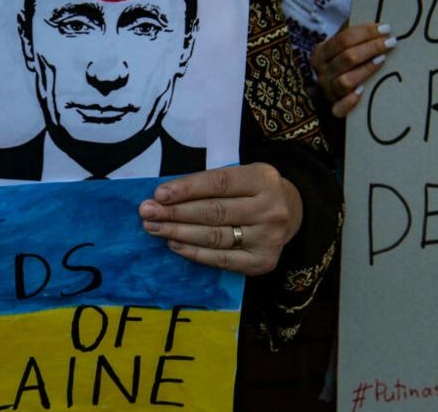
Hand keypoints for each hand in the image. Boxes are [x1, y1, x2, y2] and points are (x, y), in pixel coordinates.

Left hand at [139, 164, 302, 275]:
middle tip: (147, 213)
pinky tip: (174, 244)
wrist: (291, 213)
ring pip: (215, 237)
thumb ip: (209, 183)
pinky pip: (221, 260)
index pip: (219, 183)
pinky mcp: (263, 262)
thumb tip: (163, 197)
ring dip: (179, 232)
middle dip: (175, 212)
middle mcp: (271, 209)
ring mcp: (269, 238)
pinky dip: (194, 253)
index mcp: (263, 179)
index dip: (187, 188)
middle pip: (214, 212)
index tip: (159, 194)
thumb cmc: (252, 191)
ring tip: (154, 228)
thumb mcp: (240, 175)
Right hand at [311, 23, 395, 117]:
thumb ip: (352, 32)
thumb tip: (376, 19)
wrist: (333, 89)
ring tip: (382, 60)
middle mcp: (321, 72)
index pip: (343, 39)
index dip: (366, 33)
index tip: (386, 29)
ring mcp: (327, 91)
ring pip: (345, 81)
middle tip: (391, 43)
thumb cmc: (343, 61)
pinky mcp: (333, 108)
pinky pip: (340, 108)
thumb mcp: (342, 44)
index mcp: (321, 52)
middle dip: (371, 48)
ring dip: (366, 70)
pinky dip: (351, 101)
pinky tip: (363, 91)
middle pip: (346, 58)